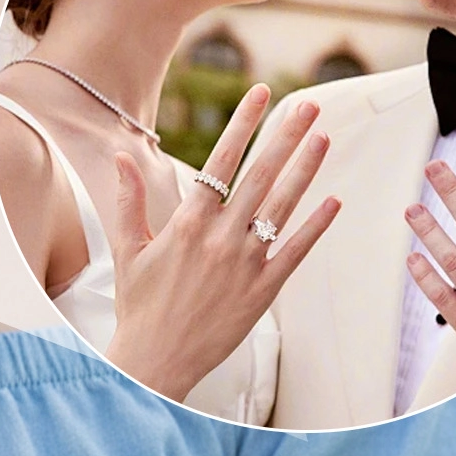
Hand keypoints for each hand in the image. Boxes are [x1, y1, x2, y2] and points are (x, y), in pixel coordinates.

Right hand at [105, 86, 340, 403]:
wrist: (156, 360)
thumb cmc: (139, 305)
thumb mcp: (127, 248)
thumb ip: (128, 199)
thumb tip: (122, 156)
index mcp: (187, 224)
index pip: (221, 161)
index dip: (243, 125)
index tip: (261, 95)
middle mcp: (220, 239)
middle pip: (261, 176)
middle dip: (286, 136)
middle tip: (307, 106)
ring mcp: (245, 265)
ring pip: (282, 207)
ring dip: (305, 170)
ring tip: (323, 138)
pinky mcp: (263, 292)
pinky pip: (295, 252)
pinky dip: (315, 226)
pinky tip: (333, 201)